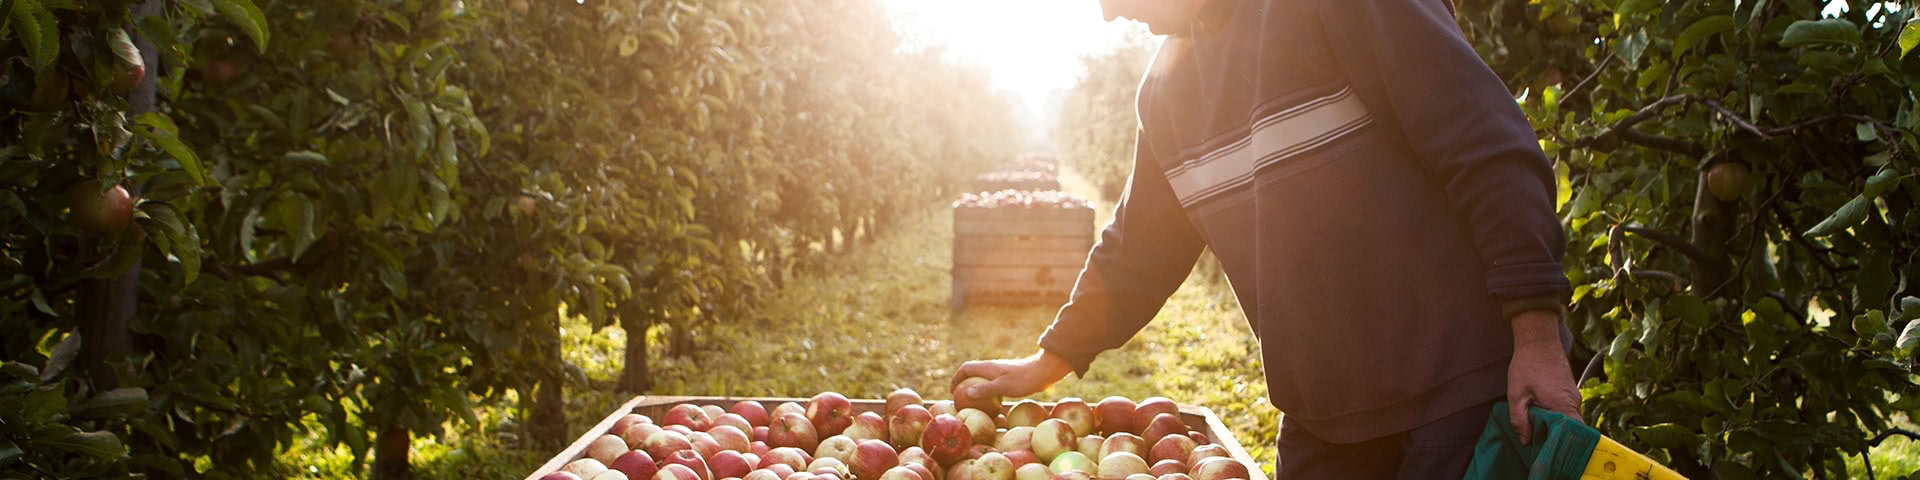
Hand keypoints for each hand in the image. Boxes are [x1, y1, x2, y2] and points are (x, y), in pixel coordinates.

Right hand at [950, 349, 1074, 400]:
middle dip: (964, 383)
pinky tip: (993, 403)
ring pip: (983, 378)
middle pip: (972, 373)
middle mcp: (992, 368)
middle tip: (960, 397)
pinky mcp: (1009, 377)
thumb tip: (967, 392)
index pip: (966, 368)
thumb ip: (985, 389)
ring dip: (976, 388)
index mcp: (988, 367)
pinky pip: (993, 383)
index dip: (956, 378)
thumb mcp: (1004, 387)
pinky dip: (988, 391)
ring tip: (973, 402)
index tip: (952, 390)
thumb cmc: (1025, 379)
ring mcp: (1001, 372)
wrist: (1045, 371)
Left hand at [1507, 309, 1581, 444]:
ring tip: (1538, 431)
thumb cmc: (1527, 365)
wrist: (1539, 339)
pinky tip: (1541, 417)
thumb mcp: (1516, 394)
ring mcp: (1574, 396)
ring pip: (1568, 420)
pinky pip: (1566, 411)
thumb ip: (1520, 419)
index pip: (1572, 434)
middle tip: (1540, 443)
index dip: (1562, 445)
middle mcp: (1574, 402)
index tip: (1549, 450)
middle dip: (1556, 438)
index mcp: (1562, 405)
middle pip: (1571, 430)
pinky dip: (1556, 417)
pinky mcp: (1570, 391)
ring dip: (1555, 427)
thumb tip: (1526, 440)